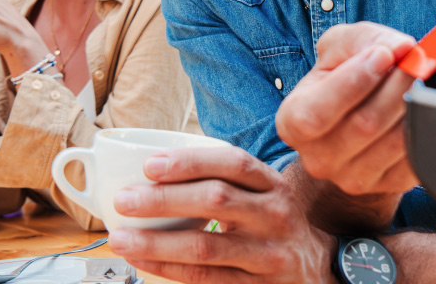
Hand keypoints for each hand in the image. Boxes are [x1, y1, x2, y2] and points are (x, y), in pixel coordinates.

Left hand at [107, 146, 336, 283]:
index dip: (190, 162)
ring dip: (157, 242)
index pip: (233, 163)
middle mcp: (274, 215)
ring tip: (121, 238)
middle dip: (164, 199)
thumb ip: (223, 180)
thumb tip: (152, 171)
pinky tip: (144, 263)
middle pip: (216, 200)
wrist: (314, 268)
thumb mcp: (261, 194)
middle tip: (125, 200)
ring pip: (205, 245)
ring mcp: (268, 254)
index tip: (150, 165)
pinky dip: (169, 270)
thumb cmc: (270, 224)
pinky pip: (206, 278)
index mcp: (272, 184)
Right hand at [276, 22, 417, 195]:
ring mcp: (352, 179)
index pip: (317, 113)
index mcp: (293, 123)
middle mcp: (318, 158)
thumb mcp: (340, 48)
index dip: (353, 83)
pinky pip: (415, 158)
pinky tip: (427, 106)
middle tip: (416, 59)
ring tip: (424, 78)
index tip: (383, 54)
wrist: (355, 119)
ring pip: (394, 142)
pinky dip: (426, 127)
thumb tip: (401, 48)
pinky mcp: (387, 186)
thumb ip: (364, 40)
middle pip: (364, 125)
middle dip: (396, 86)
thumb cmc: (343, 77)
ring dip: (416, 104)